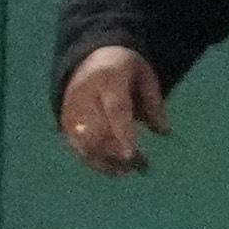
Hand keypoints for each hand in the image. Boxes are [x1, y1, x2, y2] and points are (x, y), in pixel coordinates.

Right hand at [56, 47, 167, 176]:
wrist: (90, 57)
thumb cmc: (124, 69)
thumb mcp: (145, 76)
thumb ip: (154, 103)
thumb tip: (164, 132)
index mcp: (108, 79)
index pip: (115, 110)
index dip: (123, 134)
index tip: (132, 156)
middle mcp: (85, 95)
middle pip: (98, 132)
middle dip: (118, 154)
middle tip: (142, 166)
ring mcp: (71, 110)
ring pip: (85, 144)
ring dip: (107, 163)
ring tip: (129, 171)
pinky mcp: (65, 122)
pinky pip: (77, 147)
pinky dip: (95, 162)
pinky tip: (113, 169)